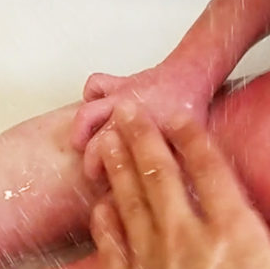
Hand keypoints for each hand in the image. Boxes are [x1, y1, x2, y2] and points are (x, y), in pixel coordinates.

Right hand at [70, 63, 211, 176]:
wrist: (191, 75)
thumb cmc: (191, 109)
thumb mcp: (189, 143)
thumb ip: (176, 167)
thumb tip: (169, 193)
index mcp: (149, 133)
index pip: (121, 163)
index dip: (112, 179)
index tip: (110, 189)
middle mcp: (130, 115)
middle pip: (98, 142)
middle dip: (92, 161)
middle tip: (94, 174)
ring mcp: (121, 98)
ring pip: (88, 113)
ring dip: (80, 129)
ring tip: (78, 144)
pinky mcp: (117, 83)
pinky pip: (95, 84)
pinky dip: (90, 94)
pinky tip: (92, 106)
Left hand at [91, 105, 269, 268]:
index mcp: (232, 232)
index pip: (209, 171)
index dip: (192, 138)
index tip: (179, 115)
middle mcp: (186, 238)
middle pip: (160, 176)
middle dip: (143, 139)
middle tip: (128, 111)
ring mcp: (150, 266)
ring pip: (129, 203)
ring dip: (117, 168)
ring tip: (107, 141)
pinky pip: (109, 248)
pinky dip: (103, 222)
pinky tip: (99, 207)